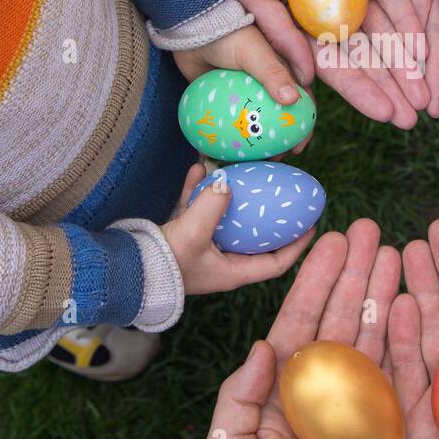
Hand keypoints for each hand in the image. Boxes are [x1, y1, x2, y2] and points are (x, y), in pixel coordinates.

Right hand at [163, 163, 313, 294]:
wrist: (125, 270)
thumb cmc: (165, 261)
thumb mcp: (193, 233)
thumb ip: (212, 206)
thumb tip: (226, 181)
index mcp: (234, 271)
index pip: (276, 262)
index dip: (297, 246)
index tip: (313, 224)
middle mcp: (221, 261)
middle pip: (254, 237)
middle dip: (267, 214)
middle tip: (280, 191)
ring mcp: (201, 248)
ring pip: (225, 219)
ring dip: (231, 196)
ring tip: (240, 172)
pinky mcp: (180, 236)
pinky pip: (196, 209)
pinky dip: (198, 191)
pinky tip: (198, 167)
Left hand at [173, 23, 310, 154]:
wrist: (193, 28)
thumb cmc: (229, 35)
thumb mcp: (254, 52)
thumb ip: (273, 72)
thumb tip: (293, 100)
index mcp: (281, 75)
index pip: (299, 105)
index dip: (301, 129)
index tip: (297, 149)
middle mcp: (265, 88)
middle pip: (276, 122)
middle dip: (275, 145)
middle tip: (269, 164)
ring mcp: (242, 97)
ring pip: (251, 128)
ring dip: (250, 148)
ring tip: (245, 166)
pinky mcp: (222, 101)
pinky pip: (225, 126)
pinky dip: (222, 141)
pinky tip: (216, 157)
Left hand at [201, 220, 402, 438]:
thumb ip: (239, 395)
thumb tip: (262, 347)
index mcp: (283, 386)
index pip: (302, 319)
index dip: (316, 278)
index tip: (330, 238)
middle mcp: (323, 385)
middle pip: (342, 315)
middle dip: (355, 271)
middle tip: (370, 228)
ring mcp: (359, 401)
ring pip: (373, 332)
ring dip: (383, 290)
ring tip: (397, 248)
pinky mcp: (390, 422)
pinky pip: (401, 370)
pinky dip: (407, 334)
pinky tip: (413, 298)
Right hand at [224, 0, 426, 128]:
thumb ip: (279, 32)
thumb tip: (306, 80)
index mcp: (301, 22)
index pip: (336, 65)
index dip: (361, 92)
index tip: (386, 116)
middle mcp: (331, 8)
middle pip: (367, 55)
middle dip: (391, 85)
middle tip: (417, 114)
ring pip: (386, 30)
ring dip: (407, 60)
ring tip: (427, 90)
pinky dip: (410, 16)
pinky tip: (425, 44)